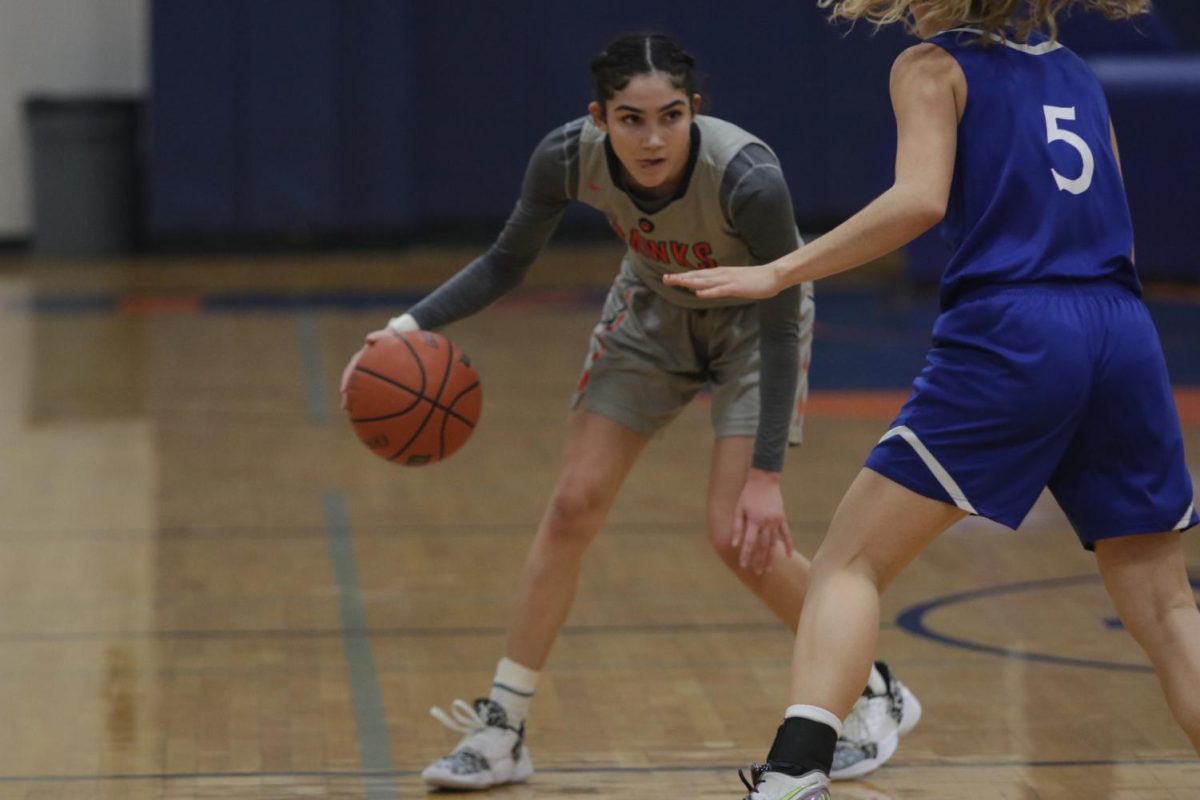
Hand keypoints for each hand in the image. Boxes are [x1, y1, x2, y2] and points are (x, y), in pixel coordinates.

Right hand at [339, 314, 419, 408]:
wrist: (410, 332)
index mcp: (367, 354)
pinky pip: (381, 389)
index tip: (343, 391)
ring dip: (361, 399)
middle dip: (350, 394)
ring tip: (358, 414)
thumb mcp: (391, 333)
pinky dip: (379, 400)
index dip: (347, 378)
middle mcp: (369, 363)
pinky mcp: (387, 376)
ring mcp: (378, 370)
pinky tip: (383, 412)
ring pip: (366, 386)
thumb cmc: (400, 333)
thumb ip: (381, 335)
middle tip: (346, 408)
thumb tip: (368, 339)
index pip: (354, 366)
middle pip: (357, 380)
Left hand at [663, 264, 784, 299]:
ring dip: (690, 281)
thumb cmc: (755, 280)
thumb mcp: (733, 281)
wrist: (773, 275)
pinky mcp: (736, 287)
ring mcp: (728, 280)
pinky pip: (720, 290)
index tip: (669, 277)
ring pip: (705, 281)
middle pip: (698, 276)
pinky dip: (709, 291)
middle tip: (665, 278)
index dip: (683, 276)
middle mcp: (721, 274)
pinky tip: (699, 293)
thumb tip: (701, 289)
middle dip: (681, 278)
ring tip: (676, 282)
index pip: (698, 274)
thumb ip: (717, 285)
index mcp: (720, 273)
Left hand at [732, 469, 793, 575]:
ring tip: (769, 569)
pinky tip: (788, 556)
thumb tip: (734, 544)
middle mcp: (766, 523)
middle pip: (763, 546)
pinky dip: (788, 545)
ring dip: (771, 557)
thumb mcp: (739, 509)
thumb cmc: (748, 494)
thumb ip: (737, 527)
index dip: (746, 555)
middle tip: (757, 573)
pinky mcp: (782, 518)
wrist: (764, 479)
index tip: (743, 566)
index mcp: (753, 520)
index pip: (749, 542)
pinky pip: (786, 534)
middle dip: (759, 560)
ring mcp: (776, 521)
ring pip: (774, 543)